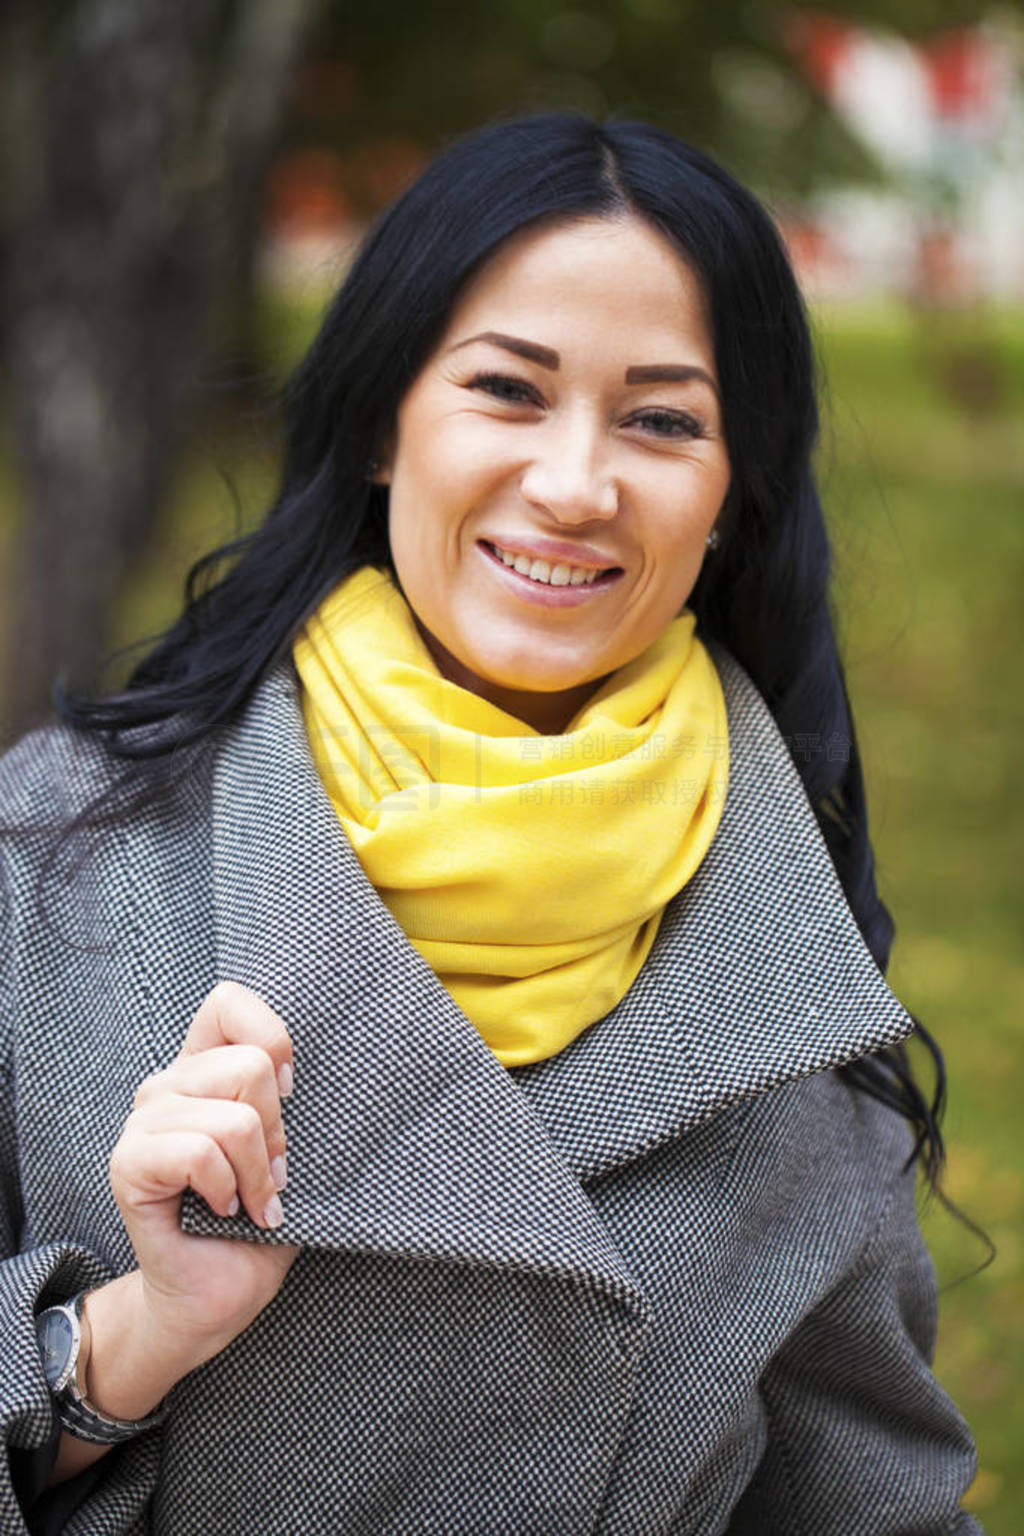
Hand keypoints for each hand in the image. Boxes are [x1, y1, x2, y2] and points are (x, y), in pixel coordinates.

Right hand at [47, 983, 298, 1483]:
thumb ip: (294, 1104)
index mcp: (204, 1069)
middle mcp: (168, 1086)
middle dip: (277, 1131)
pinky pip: (199, 1151)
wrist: (219, 1297)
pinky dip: (227, 1189)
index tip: (293, 1095)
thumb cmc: (259, 1224)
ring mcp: (144, 1123)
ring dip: (257, 1172)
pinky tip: (223, 1212)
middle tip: (272, 1175)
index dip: (272, 1037)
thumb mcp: (289, 1152)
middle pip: (248, 1065)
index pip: (228, 1001)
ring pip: (233, 1117)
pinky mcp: (129, 1164)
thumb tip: (341, 1067)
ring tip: (251, 1202)